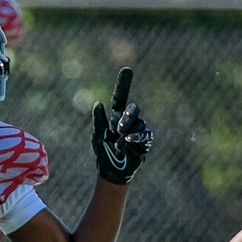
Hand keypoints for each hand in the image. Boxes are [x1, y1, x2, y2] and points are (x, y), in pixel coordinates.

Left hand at [90, 68, 153, 183]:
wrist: (112, 170)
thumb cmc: (103, 152)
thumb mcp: (97, 136)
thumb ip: (98, 121)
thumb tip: (98, 103)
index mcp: (115, 116)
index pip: (121, 97)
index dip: (124, 83)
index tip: (127, 70)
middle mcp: (128, 120)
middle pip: (132, 108)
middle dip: (126, 116)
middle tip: (118, 128)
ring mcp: (138, 129)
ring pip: (138, 121)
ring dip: (127, 129)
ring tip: (119, 141)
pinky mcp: (145, 140)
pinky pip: (144, 134)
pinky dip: (136, 136)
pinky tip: (127, 140)